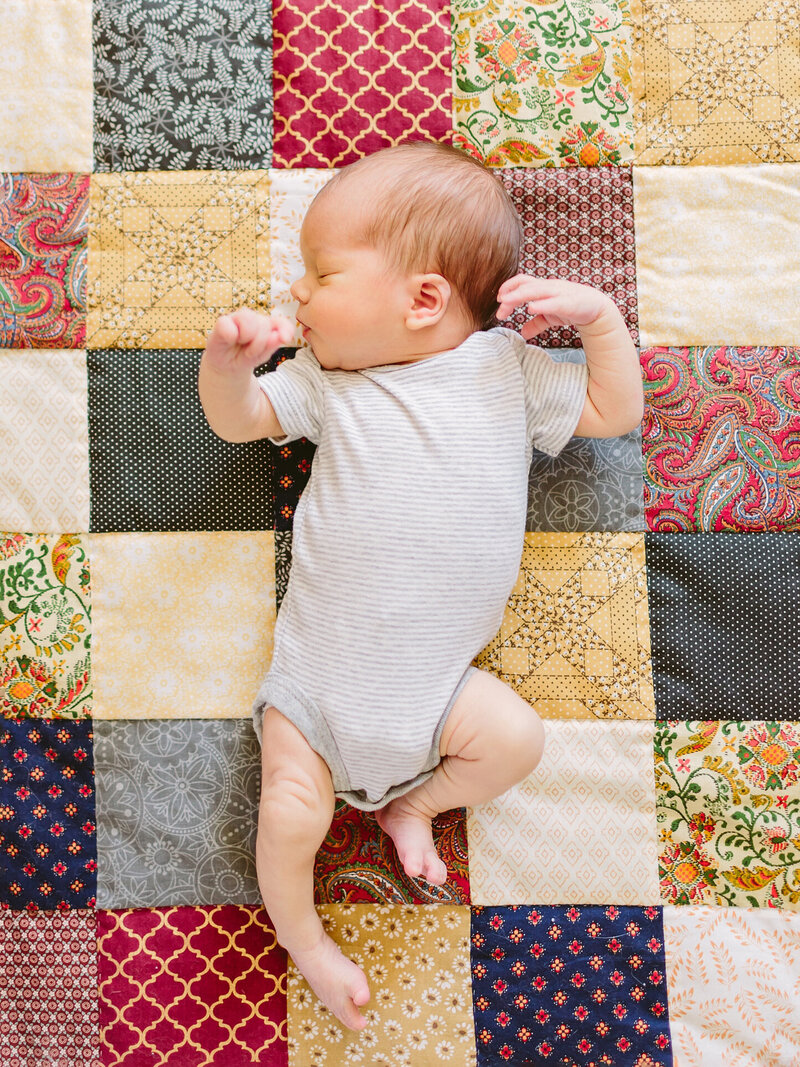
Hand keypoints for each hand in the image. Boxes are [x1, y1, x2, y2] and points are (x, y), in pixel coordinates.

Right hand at [204, 308, 293, 374]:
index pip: (281, 322)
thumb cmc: (245, 358)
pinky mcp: (223, 321)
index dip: (285, 328)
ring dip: (246, 338)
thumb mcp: (261, 356)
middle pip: (264, 323)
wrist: (227, 367)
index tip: (285, 339)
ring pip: (248, 319)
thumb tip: (279, 337)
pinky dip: (231, 336)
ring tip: (241, 346)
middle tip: (250, 352)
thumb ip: (271, 345)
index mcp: (267, 326)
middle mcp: (254, 318)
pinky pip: (229, 325)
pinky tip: (229, 341)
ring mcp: (238, 317)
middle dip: (259, 343)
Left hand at [496, 276, 612, 339]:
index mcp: (544, 288)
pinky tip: (531, 308)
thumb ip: (536, 323)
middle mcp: (550, 287)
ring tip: (506, 302)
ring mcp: (560, 293)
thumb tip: (522, 333)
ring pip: (537, 290)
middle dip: (511, 294)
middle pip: (526, 284)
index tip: (498, 299)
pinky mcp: (570, 303)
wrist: (598, 309)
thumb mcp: (550, 317)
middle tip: (499, 305)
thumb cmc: (572, 309)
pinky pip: (554, 303)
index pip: (523, 281)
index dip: (509, 287)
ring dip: (520, 296)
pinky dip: (542, 304)